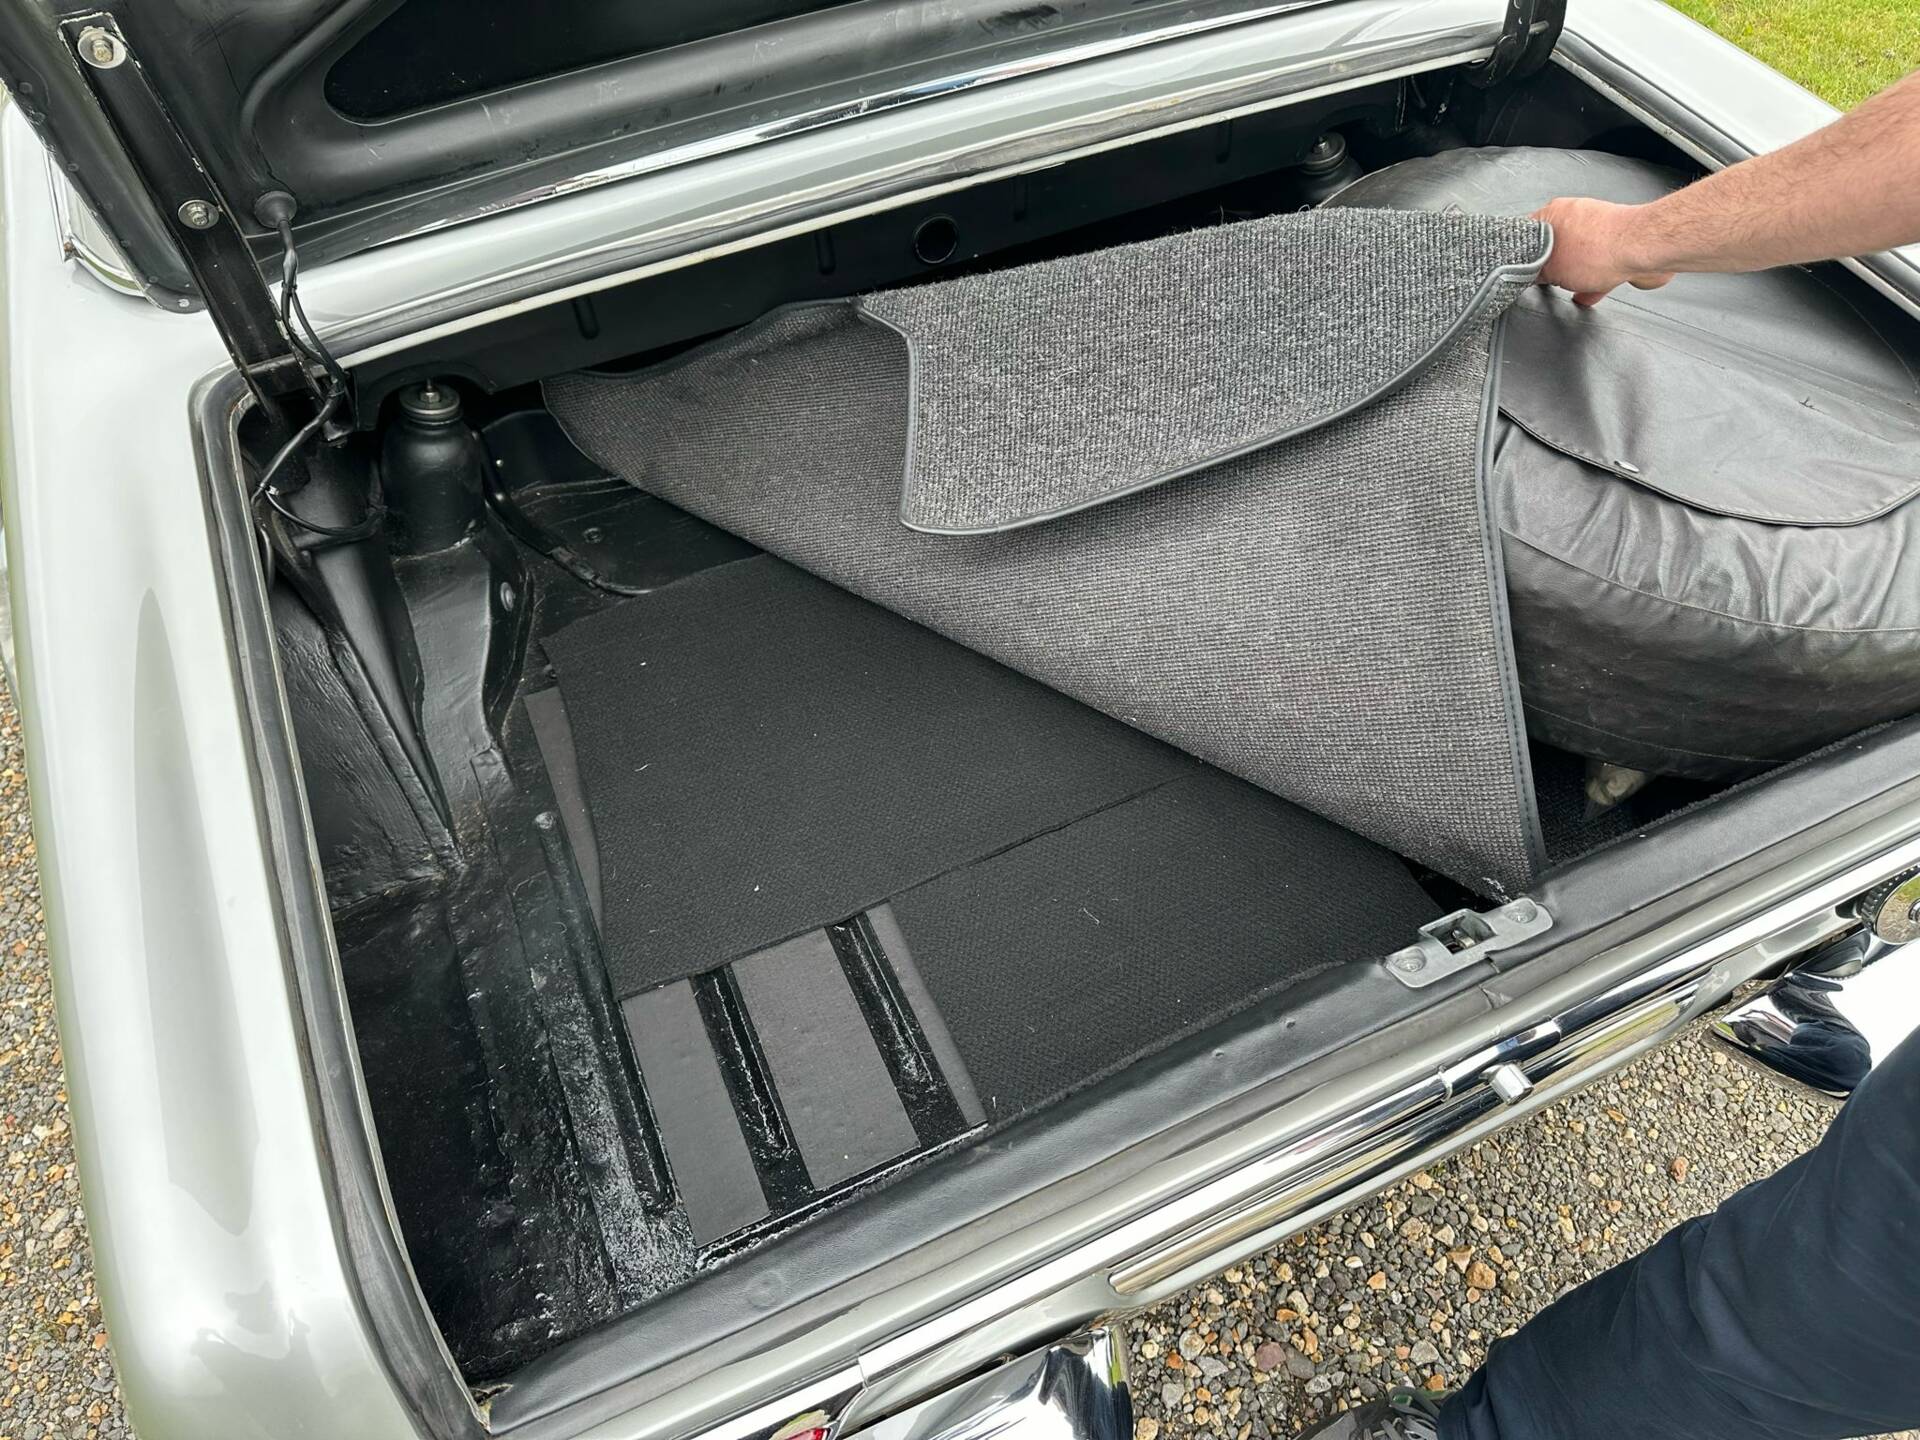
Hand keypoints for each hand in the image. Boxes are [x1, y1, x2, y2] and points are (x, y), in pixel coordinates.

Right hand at [1531, 196, 1676, 305]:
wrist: (1642, 248)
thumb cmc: (1597, 250)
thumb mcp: (1551, 271)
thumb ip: (1535, 274)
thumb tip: (1529, 277)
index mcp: (1552, 212)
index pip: (1526, 234)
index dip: (1521, 255)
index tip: (1519, 271)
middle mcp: (1575, 214)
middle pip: (1554, 245)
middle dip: (1551, 265)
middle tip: (1545, 281)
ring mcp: (1598, 226)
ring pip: (1578, 254)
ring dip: (1574, 272)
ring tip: (1569, 288)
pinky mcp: (1618, 239)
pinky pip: (1600, 261)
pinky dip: (1594, 277)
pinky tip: (1591, 293)